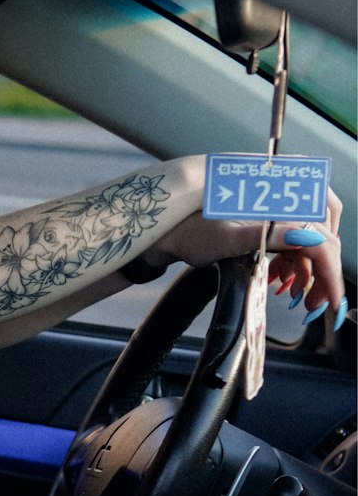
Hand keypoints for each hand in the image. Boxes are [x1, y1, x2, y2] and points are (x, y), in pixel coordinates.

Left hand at [150, 185, 345, 327]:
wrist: (163, 222)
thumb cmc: (188, 227)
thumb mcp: (228, 238)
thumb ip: (272, 236)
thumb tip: (309, 240)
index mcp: (275, 194)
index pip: (319, 237)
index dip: (330, 273)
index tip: (332, 302)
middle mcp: (281, 192)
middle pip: (323, 233)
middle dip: (323, 272)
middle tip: (314, 303)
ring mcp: (276, 202)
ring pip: (311, 234)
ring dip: (308, 266)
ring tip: (294, 294)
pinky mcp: (269, 212)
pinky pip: (294, 234)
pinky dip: (293, 258)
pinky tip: (281, 277)